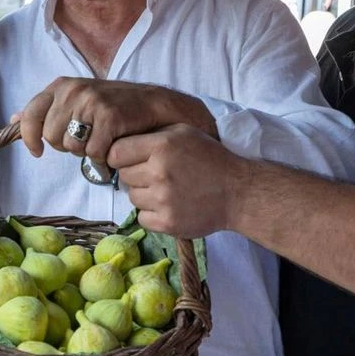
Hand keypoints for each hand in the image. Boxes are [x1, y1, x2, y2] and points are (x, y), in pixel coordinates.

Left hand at [16, 77, 217, 164]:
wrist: (152, 105)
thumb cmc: (112, 107)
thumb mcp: (75, 100)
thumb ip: (45, 109)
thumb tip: (13, 119)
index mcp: (61, 85)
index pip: (31, 114)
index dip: (29, 137)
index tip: (37, 151)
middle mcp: (73, 90)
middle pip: (52, 137)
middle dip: (67, 145)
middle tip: (87, 137)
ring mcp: (91, 102)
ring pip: (72, 147)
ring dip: (86, 151)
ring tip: (101, 138)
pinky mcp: (109, 117)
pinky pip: (94, 153)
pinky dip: (103, 157)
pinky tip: (113, 145)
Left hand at [108, 124, 246, 238]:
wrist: (238, 192)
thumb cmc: (210, 158)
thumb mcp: (183, 132)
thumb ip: (151, 134)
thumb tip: (119, 142)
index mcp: (161, 146)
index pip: (116, 153)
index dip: (121, 156)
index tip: (130, 159)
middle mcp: (159, 172)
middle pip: (124, 176)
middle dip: (136, 175)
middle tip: (157, 175)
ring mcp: (163, 200)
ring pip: (132, 197)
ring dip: (145, 195)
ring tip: (168, 190)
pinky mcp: (167, 223)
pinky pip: (142, 218)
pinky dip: (152, 214)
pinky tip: (170, 206)